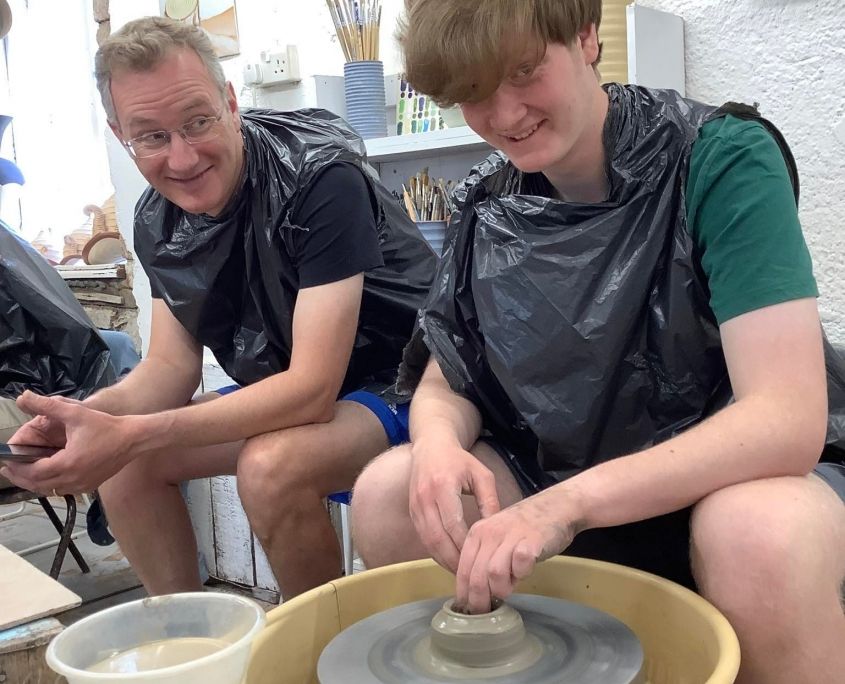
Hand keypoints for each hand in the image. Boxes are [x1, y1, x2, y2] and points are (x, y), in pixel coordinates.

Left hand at [0, 391, 134, 494]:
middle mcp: (73, 479)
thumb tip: (23, 397)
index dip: (16, 469)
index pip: (32, 473)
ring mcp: (82, 485)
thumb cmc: (106, 426)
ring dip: (34, 483)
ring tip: (24, 473)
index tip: (6, 463)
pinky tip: (48, 475)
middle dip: (20, 478)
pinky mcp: (89, 486)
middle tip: (9, 470)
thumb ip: (47, 405)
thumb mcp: (76, 413)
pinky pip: (63, 490)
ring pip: (49, 490)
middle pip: (38, 485)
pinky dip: (50, 485)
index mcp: (67, 463)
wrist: (134, 438)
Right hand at [409, 438, 500, 572]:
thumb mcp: (481, 475)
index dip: (465, 544)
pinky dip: (435, 552)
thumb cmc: (459, 461)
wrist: (431, 447)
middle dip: (454, 559)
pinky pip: (423, 538)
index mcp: (443, 486)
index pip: (453, 523)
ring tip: (461, 572)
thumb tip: (496, 531)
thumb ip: (490, 501)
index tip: (480, 558)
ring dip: (443, 559)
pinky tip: (448, 560)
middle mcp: (425, 497)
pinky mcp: (412, 512)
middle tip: (471, 573)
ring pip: (427, 541)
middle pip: (437, 537)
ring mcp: (416, 506)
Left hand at [454, 490, 578, 613]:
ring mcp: (510, 535)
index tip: (467, 610)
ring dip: (501, 589)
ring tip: (509, 589)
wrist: (557, 506)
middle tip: (487, 611)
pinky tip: (524, 573)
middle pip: (476, 575)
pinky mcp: (532, 540)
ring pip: (494, 573)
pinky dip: (521, 574)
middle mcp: (490, 533)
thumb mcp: (498, 540)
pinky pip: (520, 564)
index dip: (464, 594)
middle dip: (479, 600)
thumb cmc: (526, 527)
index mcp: (477, 533)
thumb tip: (478, 594)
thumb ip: (486, 561)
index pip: (462, 569)